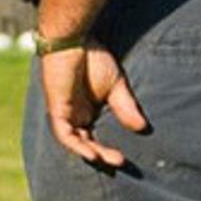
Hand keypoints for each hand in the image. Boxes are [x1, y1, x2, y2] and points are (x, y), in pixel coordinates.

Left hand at [39, 43, 148, 169]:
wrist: (74, 38)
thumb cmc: (93, 57)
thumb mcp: (115, 86)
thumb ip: (126, 107)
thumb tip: (142, 128)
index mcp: (86, 110)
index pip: (94, 137)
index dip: (107, 150)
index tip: (125, 158)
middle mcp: (74, 115)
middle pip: (85, 143)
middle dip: (102, 155)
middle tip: (120, 162)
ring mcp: (64, 113)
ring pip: (75, 142)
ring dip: (91, 153)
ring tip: (109, 161)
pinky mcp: (57, 109)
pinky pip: (64, 134)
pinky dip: (76, 145)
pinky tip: (91, 154)